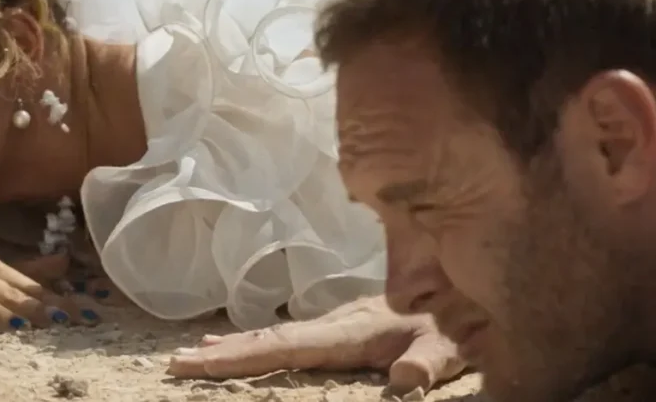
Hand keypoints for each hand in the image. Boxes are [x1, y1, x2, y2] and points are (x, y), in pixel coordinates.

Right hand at [167, 296, 468, 393]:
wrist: (477, 274)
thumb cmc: (468, 318)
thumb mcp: (456, 345)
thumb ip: (431, 361)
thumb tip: (403, 381)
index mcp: (356, 330)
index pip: (289, 346)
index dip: (242, 355)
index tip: (198, 359)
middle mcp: (341, 321)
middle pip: (273, 339)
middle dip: (225, 351)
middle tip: (177, 362)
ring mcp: (343, 319)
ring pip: (281, 334)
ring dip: (239, 345)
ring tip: (199, 353)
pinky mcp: (350, 321)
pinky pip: (296, 333)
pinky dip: (264, 340)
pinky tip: (252, 343)